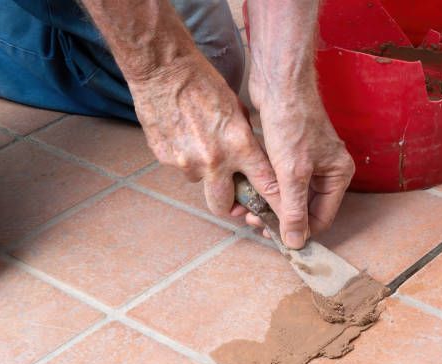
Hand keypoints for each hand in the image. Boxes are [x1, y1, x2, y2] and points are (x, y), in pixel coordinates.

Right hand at [127, 52, 281, 216]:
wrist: (163, 70)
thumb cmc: (203, 82)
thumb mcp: (237, 111)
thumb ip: (245, 142)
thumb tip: (249, 164)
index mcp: (239, 145)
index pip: (265, 186)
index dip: (274, 205)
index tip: (279, 216)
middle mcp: (214, 161)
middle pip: (225, 206)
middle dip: (231, 206)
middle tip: (233, 197)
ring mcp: (186, 163)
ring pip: (200, 183)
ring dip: (205, 173)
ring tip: (201, 144)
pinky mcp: (165, 160)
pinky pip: (181, 168)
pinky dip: (186, 158)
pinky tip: (184, 135)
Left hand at [246, 79, 354, 247]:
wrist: (279, 82)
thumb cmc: (291, 122)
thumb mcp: (292, 173)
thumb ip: (293, 210)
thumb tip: (296, 242)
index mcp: (338, 175)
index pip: (321, 218)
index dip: (298, 231)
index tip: (272, 236)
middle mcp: (327, 169)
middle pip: (305, 208)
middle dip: (281, 218)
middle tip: (255, 222)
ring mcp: (309, 159)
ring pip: (291, 194)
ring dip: (272, 205)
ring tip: (249, 209)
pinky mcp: (292, 151)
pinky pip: (282, 180)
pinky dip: (268, 188)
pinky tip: (251, 192)